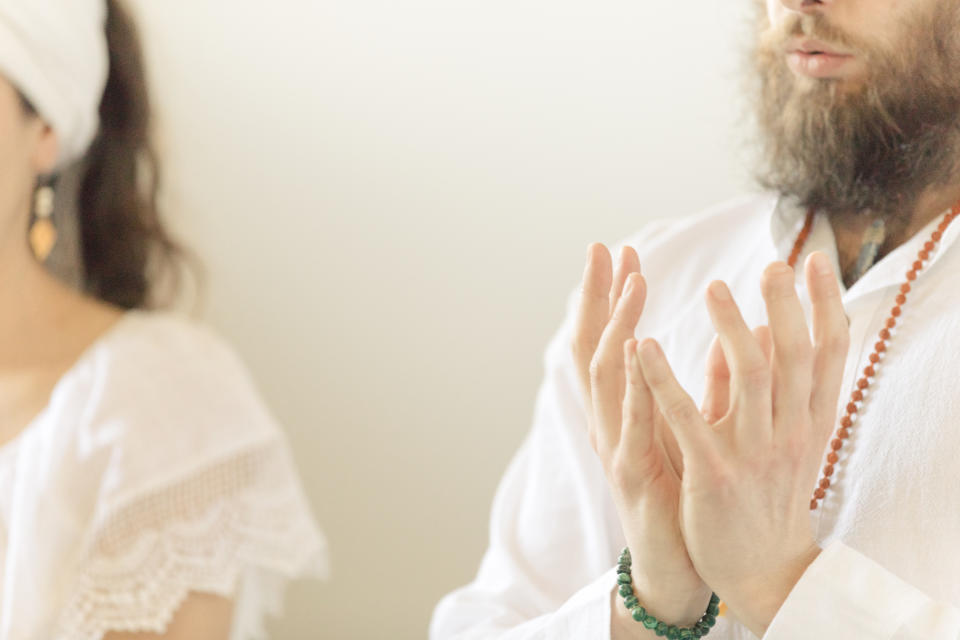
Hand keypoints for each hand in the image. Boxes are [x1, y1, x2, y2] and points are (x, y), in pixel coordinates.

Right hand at [572, 244, 711, 631]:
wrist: (677, 563)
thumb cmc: (685, 493)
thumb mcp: (697, 430)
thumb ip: (711, 385)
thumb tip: (738, 336)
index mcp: (626, 409)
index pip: (611, 340)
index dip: (610, 297)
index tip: (621, 251)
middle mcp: (611, 420)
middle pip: (592, 346)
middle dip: (596, 296)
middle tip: (602, 249)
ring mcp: (615, 444)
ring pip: (606, 375)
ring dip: (617, 325)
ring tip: (630, 283)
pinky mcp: (630, 472)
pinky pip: (630, 419)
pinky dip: (632, 380)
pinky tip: (635, 346)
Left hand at [635, 252, 848, 635]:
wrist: (761, 566)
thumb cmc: (765, 490)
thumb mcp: (778, 435)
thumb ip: (766, 382)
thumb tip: (765, 327)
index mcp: (808, 419)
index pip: (827, 352)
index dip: (824, 305)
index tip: (814, 261)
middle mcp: (789, 431)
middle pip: (796, 356)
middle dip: (785, 306)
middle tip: (772, 263)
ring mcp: (753, 452)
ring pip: (749, 377)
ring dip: (731, 328)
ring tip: (713, 288)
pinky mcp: (712, 473)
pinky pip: (685, 418)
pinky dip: (662, 378)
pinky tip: (642, 343)